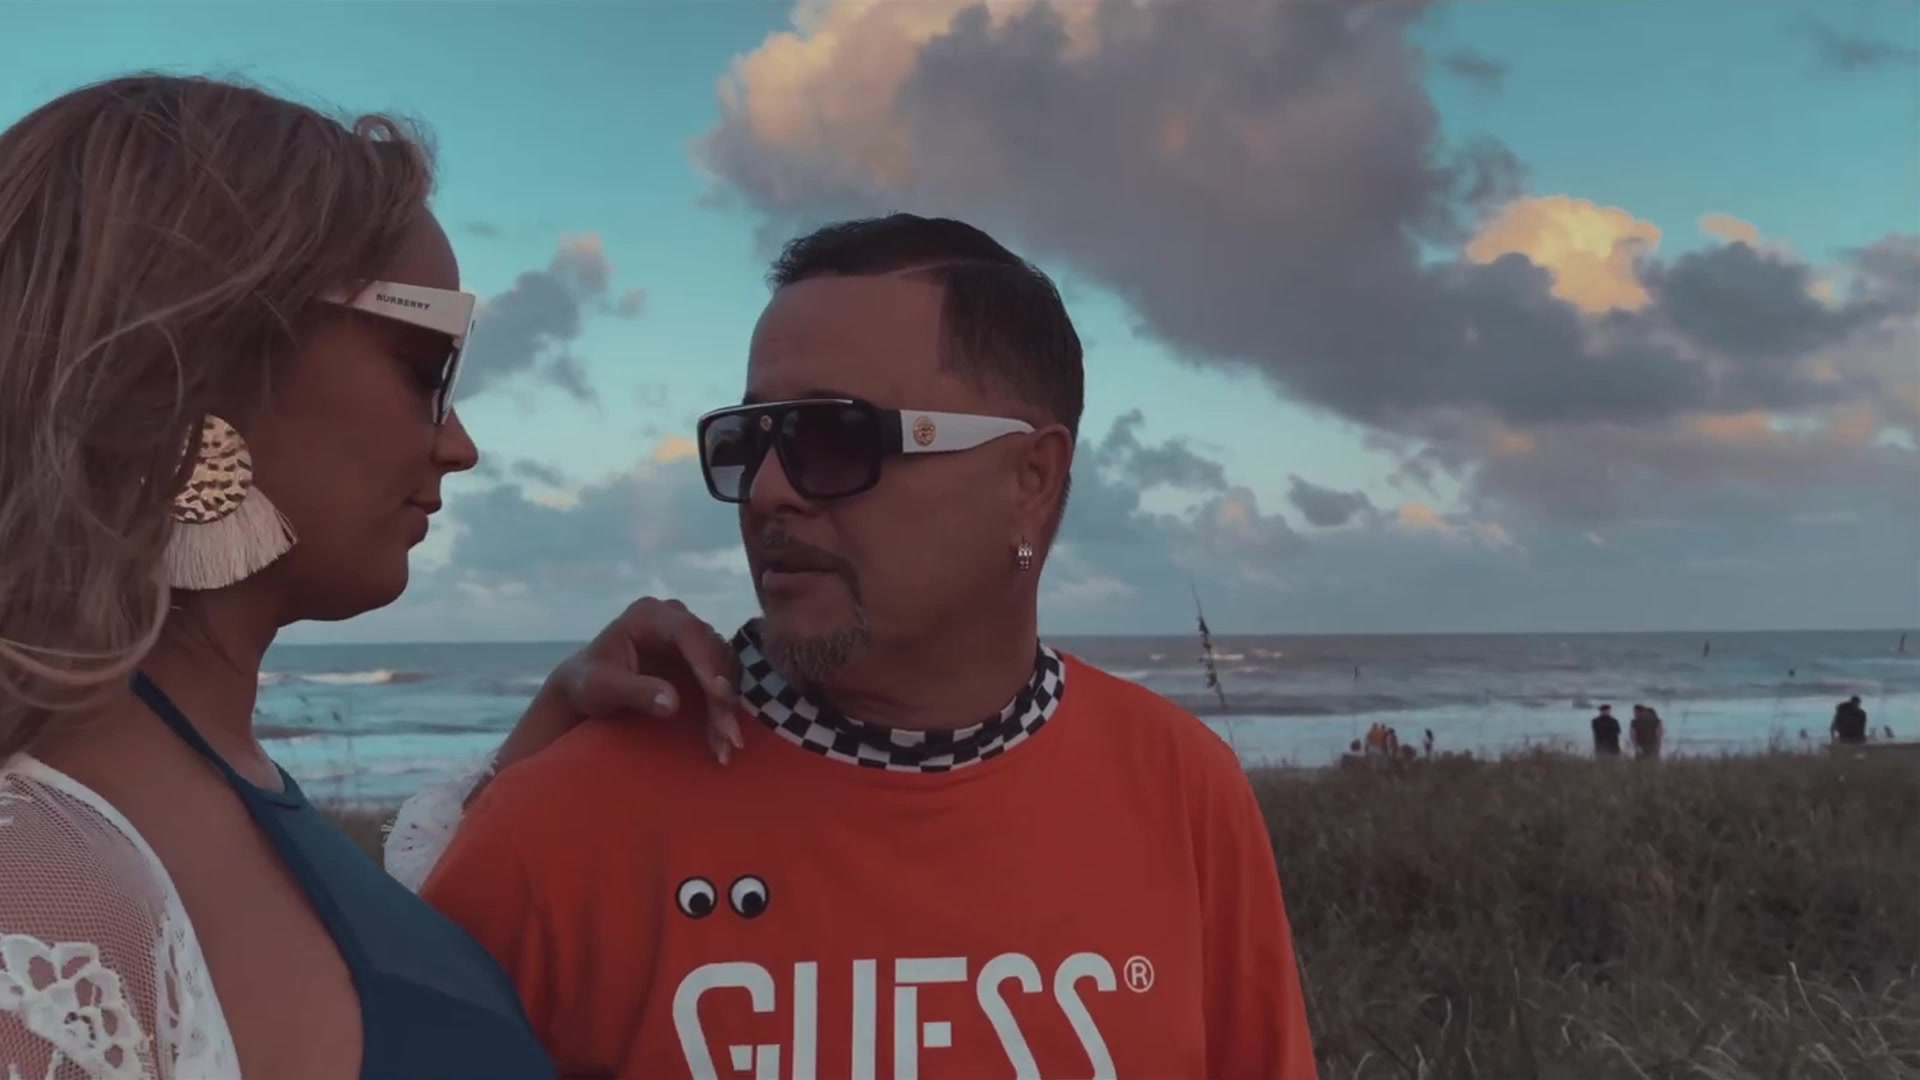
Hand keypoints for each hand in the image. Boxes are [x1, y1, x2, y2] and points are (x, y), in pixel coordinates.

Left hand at [479, 600, 745, 805]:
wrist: (584, 690)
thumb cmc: (586, 683)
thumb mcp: (600, 688)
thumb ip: (634, 691)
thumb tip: (672, 703)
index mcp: (648, 615)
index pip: (688, 632)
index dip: (707, 661)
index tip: (719, 694)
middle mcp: (675, 620)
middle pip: (712, 652)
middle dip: (722, 695)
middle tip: (728, 734)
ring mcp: (689, 639)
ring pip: (722, 669)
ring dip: (726, 708)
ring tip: (726, 744)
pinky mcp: (697, 660)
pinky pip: (719, 681)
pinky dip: (722, 710)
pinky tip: (722, 739)